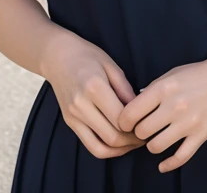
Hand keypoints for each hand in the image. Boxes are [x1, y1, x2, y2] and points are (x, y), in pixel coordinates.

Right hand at [43, 31, 147, 158]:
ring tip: (134, 142)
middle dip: (132, 141)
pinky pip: (90, 145)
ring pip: (101, 147)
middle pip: (112, 137)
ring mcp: (73, 116)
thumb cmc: (87, 55)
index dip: (138, 126)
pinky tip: (118, 144)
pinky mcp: (70, 122)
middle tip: (145, 135)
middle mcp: (82, 105)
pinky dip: (106, 150)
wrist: (57, 55)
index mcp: (94, 88)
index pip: (121, 119)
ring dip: (121, 150)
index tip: (149, 123)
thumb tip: (140, 110)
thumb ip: (126, 89)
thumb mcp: (111, 65)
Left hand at [117, 54, 206, 172]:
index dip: (123, 121)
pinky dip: (168, 165)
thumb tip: (131, 109)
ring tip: (155, 138)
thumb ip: (150, 91)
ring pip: (156, 146)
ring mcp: (188, 123)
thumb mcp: (168, 75)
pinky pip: (180, 157)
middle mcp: (174, 106)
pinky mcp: (200, 135)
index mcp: (163, 88)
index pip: (131, 113)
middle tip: (142, 129)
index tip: (125, 123)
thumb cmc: (194, 75)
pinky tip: (162, 165)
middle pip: (141, 131)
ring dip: (152, 145)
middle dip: (138, 132)